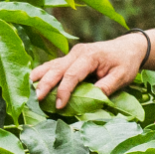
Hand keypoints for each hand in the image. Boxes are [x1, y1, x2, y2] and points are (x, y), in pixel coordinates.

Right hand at [31, 33, 147, 108]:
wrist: (129, 47)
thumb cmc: (126, 63)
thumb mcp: (122, 77)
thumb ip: (106, 87)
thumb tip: (91, 99)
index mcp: (90, 56)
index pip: (72, 74)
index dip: (64, 91)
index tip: (59, 106)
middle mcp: (77, 52)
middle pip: (57, 68)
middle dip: (45, 83)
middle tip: (36, 98)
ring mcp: (72, 53)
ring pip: (52, 64)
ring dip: (39, 76)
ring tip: (26, 87)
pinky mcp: (70, 57)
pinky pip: (54, 64)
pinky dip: (43, 72)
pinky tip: (32, 79)